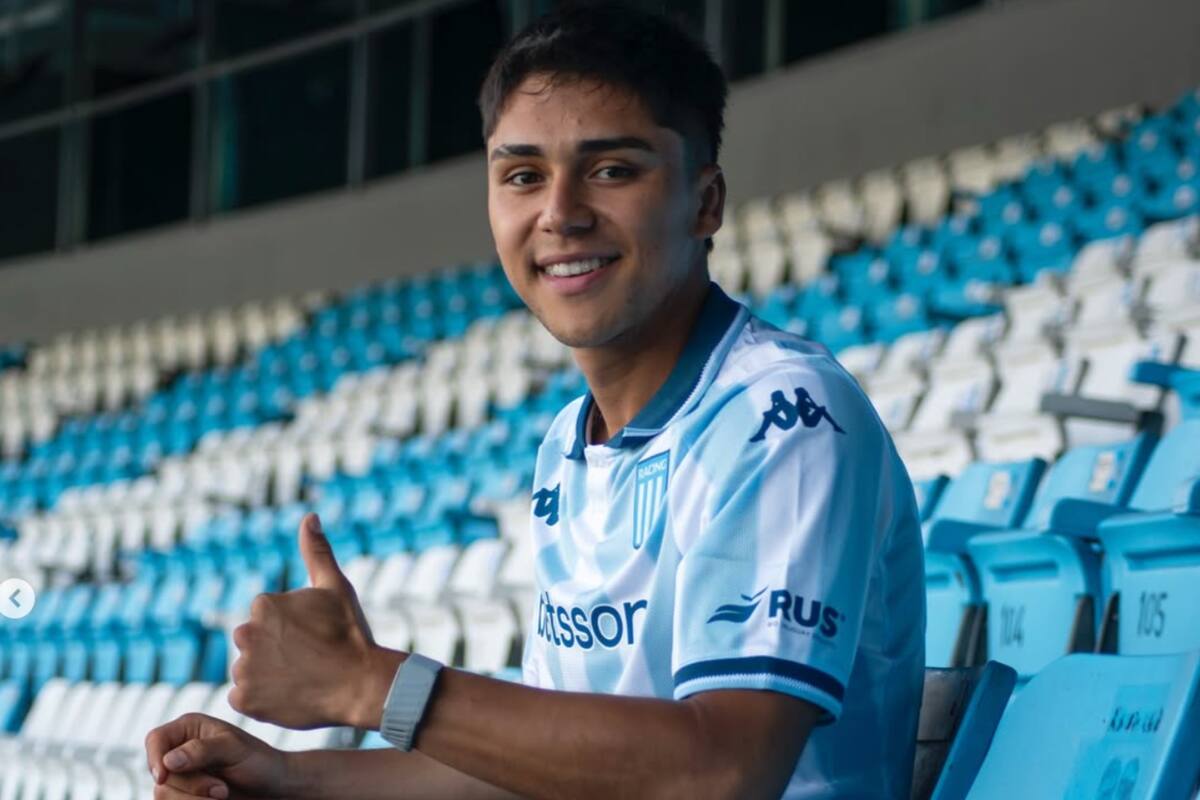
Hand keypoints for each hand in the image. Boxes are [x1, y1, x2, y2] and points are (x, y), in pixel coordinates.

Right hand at [145, 712, 288, 798]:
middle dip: (192, 786)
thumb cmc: (258, 762)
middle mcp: (179, 750)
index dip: (153, 758)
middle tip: (222, 789)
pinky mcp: (184, 797)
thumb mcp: (234, 750)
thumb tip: (168, 760)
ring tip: (223, 795)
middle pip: (161, 773)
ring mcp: (180, 776)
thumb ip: (202, 750)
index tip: (163, 777)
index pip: (155, 739)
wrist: (271, 788)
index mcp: (189, 728)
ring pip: (164, 795)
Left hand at [230, 513, 399, 729]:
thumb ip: (317, 552)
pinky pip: (244, 697)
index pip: (267, 618)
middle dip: (275, 650)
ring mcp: (244, 669)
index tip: (313, 638)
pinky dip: (261, 699)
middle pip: (254, 642)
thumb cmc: (350, 634)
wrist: (361, 683)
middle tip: (307, 660)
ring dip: (267, 675)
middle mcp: (246, 633)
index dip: (292, 630)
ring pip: (249, 669)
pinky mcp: (245, 700)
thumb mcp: (336, 587)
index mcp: (264, 604)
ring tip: (301, 679)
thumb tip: (309, 517)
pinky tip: (288, 695)